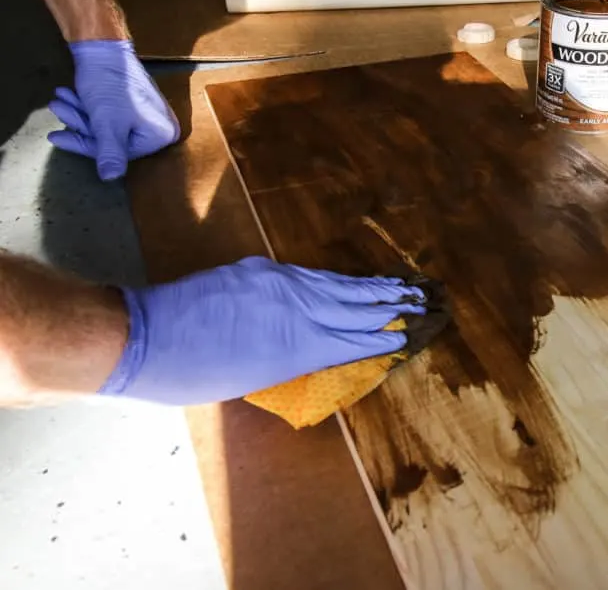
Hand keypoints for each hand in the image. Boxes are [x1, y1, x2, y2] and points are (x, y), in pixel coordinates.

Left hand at [48, 39, 179, 180]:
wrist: (105, 45)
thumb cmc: (110, 84)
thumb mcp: (107, 123)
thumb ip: (109, 153)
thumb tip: (111, 178)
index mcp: (162, 134)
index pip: (120, 152)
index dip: (86, 145)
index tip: (58, 137)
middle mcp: (161, 126)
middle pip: (113, 138)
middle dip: (81, 124)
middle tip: (56, 108)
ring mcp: (149, 114)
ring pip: (108, 124)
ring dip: (80, 113)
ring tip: (59, 100)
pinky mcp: (137, 102)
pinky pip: (111, 113)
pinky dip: (89, 106)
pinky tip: (70, 96)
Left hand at [98, 257, 426, 404]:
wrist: (146, 336)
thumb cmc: (195, 373)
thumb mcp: (254, 377)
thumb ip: (294, 358)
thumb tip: (323, 347)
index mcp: (296, 342)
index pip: (351, 338)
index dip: (383, 336)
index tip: (409, 334)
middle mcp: (295, 307)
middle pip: (352, 306)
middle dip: (389, 306)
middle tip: (422, 301)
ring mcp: (278, 283)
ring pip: (334, 286)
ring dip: (370, 288)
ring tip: (400, 286)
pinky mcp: (260, 270)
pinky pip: (310, 275)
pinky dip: (336, 280)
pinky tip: (350, 282)